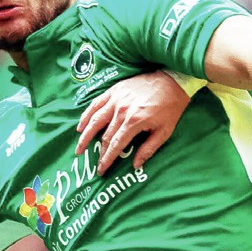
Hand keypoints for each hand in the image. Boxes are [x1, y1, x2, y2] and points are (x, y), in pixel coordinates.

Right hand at [76, 71, 190, 173]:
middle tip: (93, 163)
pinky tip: (81, 125)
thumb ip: (148, 149)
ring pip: (95, 119)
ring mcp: (116, 99)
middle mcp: (121, 110)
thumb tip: (136, 165)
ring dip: (85, 135)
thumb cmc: (170, 107)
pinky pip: (96, 104)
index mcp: (134, 122)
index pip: (115, 145)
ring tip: (79, 147)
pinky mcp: (114, 90)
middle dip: (98, 151)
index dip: (107, 159)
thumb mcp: (164, 131)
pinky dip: (87, 115)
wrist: (172, 80)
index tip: (101, 170)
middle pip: (104, 135)